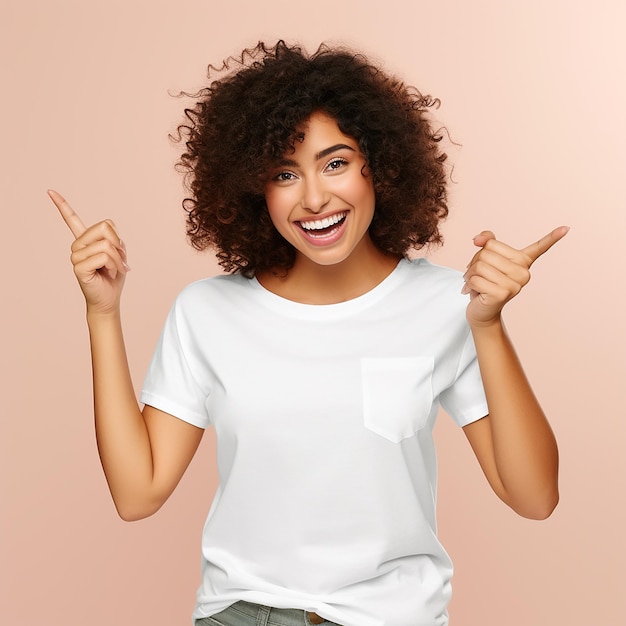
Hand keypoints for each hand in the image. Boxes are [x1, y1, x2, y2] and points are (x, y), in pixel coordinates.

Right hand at [49, 189, 129, 314]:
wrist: (109, 299)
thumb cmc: (113, 277)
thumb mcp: (119, 254)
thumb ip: (115, 240)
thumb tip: (110, 239)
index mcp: (85, 240)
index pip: (71, 219)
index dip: (62, 205)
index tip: (50, 191)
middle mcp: (77, 245)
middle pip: (104, 227)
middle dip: (119, 243)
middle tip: (121, 259)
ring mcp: (76, 256)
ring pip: (106, 244)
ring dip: (118, 258)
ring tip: (116, 269)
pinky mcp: (78, 267)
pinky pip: (103, 256)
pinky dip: (114, 265)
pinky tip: (110, 273)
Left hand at [462, 226, 568, 326]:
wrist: (482, 310)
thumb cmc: (484, 282)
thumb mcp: (485, 258)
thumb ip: (485, 241)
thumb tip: (478, 239)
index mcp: (523, 262)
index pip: (538, 247)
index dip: (552, 237)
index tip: (565, 228)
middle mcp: (524, 272)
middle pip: (486, 251)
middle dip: (474, 262)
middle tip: (478, 274)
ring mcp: (515, 284)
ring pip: (479, 265)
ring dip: (470, 274)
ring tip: (476, 282)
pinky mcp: (502, 294)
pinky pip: (476, 279)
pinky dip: (469, 284)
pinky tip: (475, 292)